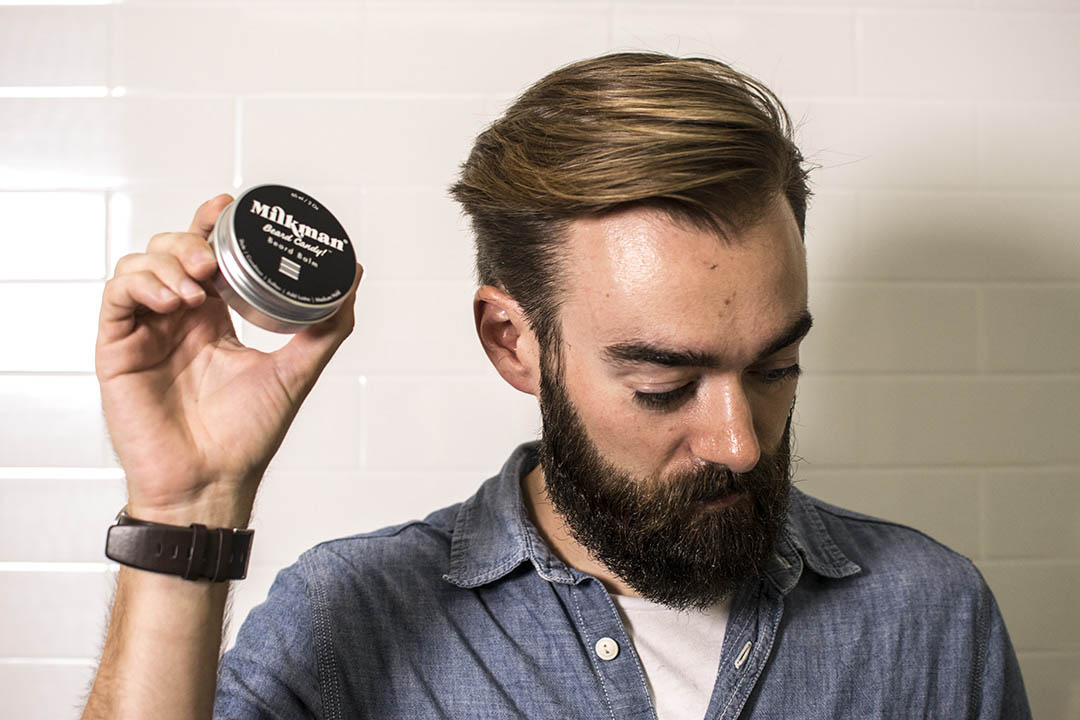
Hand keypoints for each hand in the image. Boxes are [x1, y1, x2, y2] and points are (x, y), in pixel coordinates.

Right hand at [95, 194, 361, 525]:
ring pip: (141, 264)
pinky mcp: (117, 348)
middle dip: (189, 240)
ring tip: (196, 287)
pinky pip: (116, 296)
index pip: (207, 255)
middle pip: (171, 250)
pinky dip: (142, 284)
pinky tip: (173, 301)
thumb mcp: (297, 370)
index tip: (227, 205)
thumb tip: (355, 275)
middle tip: (211, 261)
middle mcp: (178, 320)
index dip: (211, 223)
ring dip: (167, 261)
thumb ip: (327, 324)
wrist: (212, 481)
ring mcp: (146, 331)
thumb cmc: (248, 437)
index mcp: (215, 320)